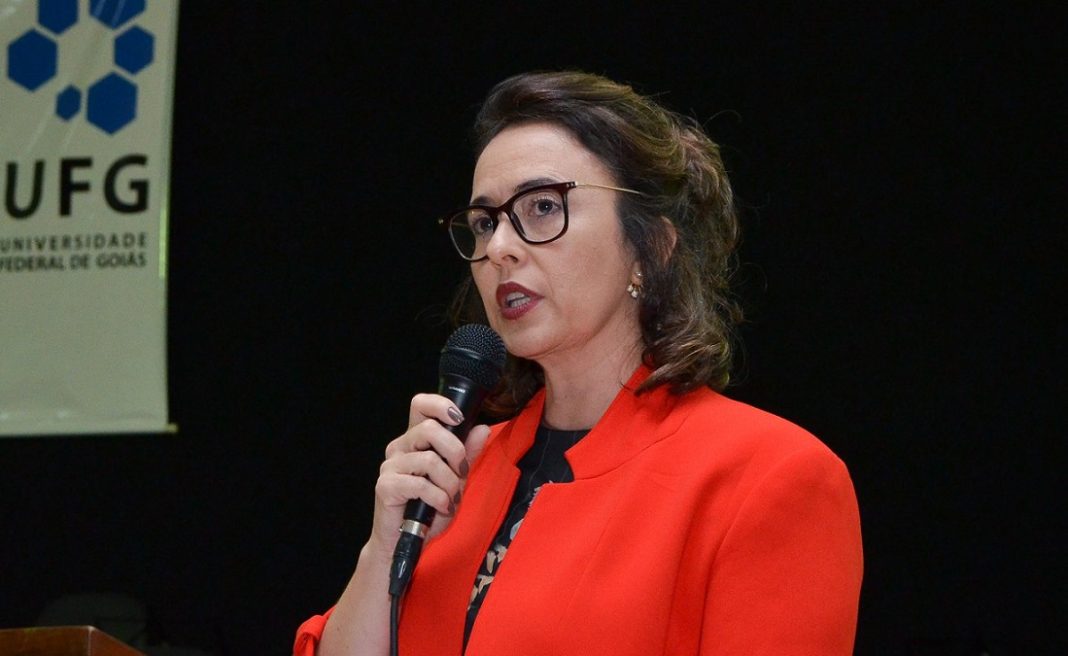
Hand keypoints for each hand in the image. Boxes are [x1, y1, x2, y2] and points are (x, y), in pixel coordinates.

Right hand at [367, 393, 491, 557]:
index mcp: (415, 439)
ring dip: (449, 482)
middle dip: (455, 452)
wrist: (406, 541)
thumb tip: (482, 428)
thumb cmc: (429, 509)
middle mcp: (400, 447)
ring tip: (451, 498)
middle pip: (430, 429)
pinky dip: (438, 497)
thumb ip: (467, 454)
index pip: (421, 405)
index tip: (459, 419)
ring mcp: (390, 465)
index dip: (440, 404)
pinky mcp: (385, 485)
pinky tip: (441, 507)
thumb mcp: (456, 480)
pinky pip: (420, 484)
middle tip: (462, 472)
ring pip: (429, 459)